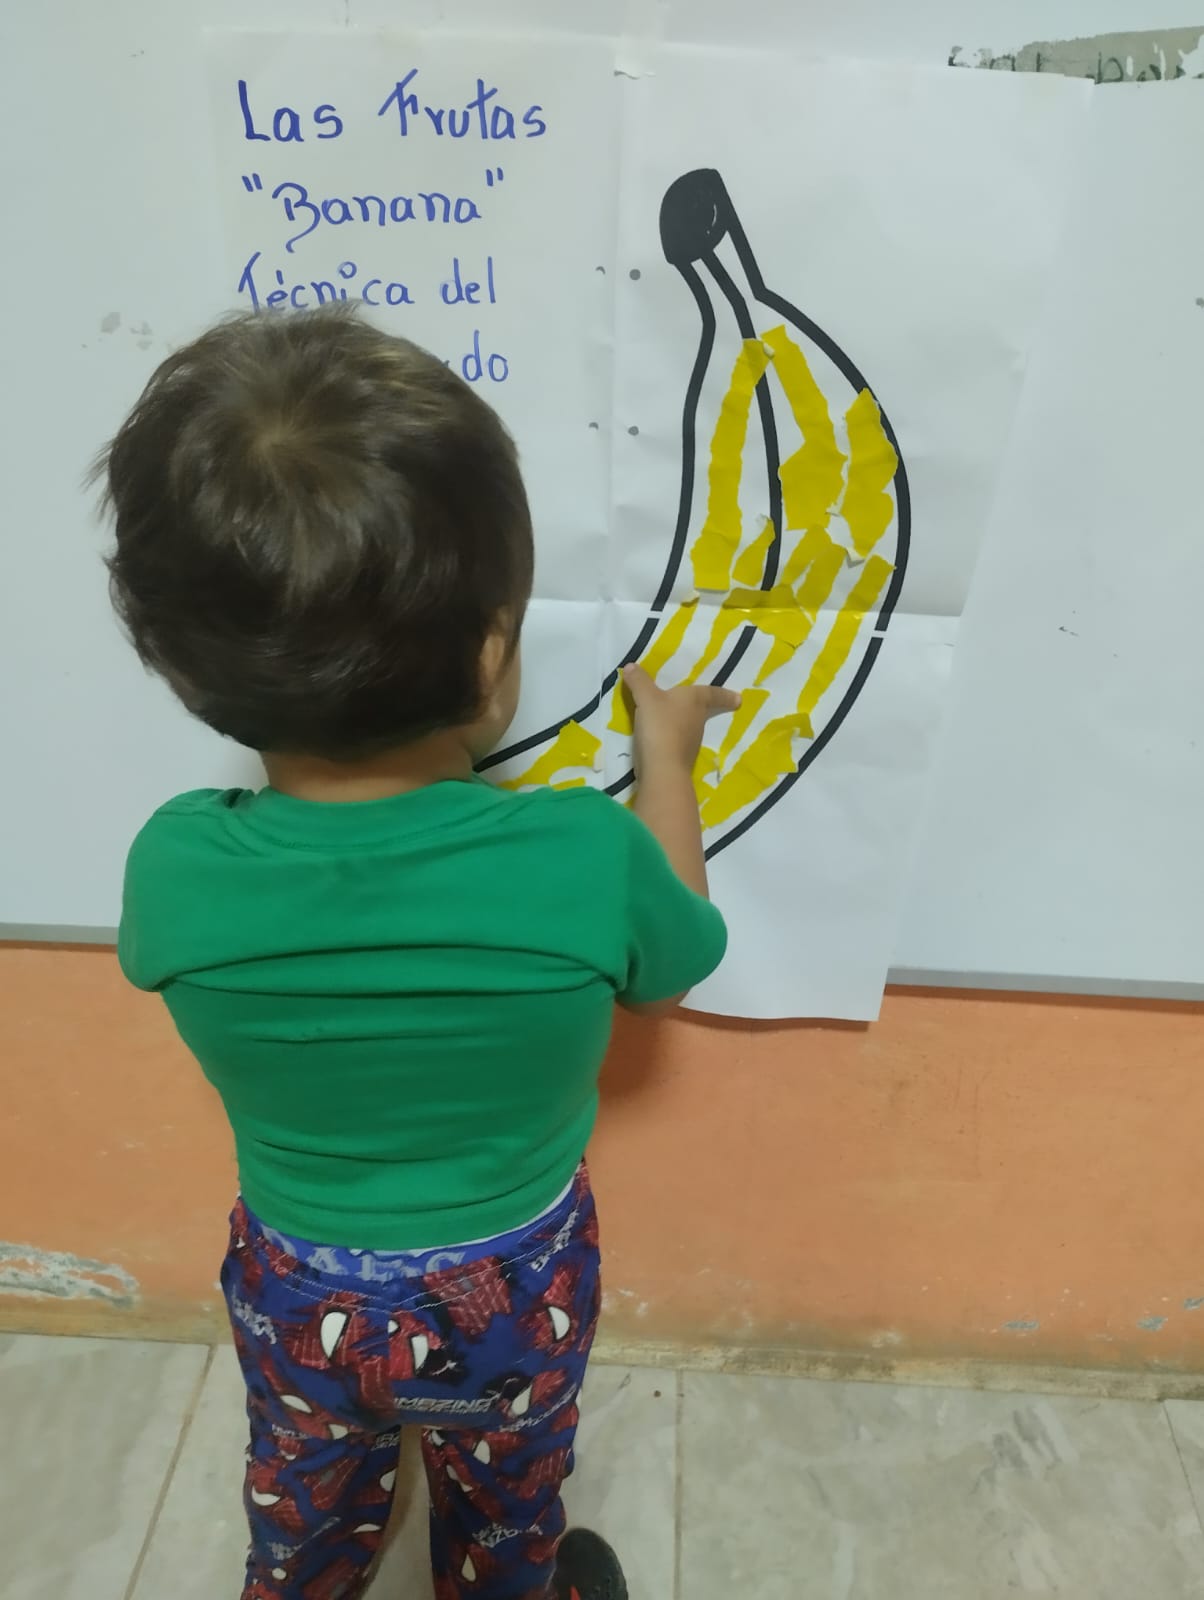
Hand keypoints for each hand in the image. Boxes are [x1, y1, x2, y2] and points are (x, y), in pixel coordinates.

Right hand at [621, 662, 740, 773]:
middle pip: (703, 710)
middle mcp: (698, 720)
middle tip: (698, 702)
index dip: (725, 695)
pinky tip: (659, 736)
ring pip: (690, 726)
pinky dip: (671, 736)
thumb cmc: (660, 726)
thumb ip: (639, 682)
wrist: (663, 768)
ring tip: (670, 717)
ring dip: (683, 722)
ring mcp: (691, 741)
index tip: (739, 699)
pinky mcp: (680, 757)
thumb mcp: (646, 698)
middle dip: (701, 706)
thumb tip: (631, 666)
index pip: (714, 694)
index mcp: (695, 701)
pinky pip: (677, 741)